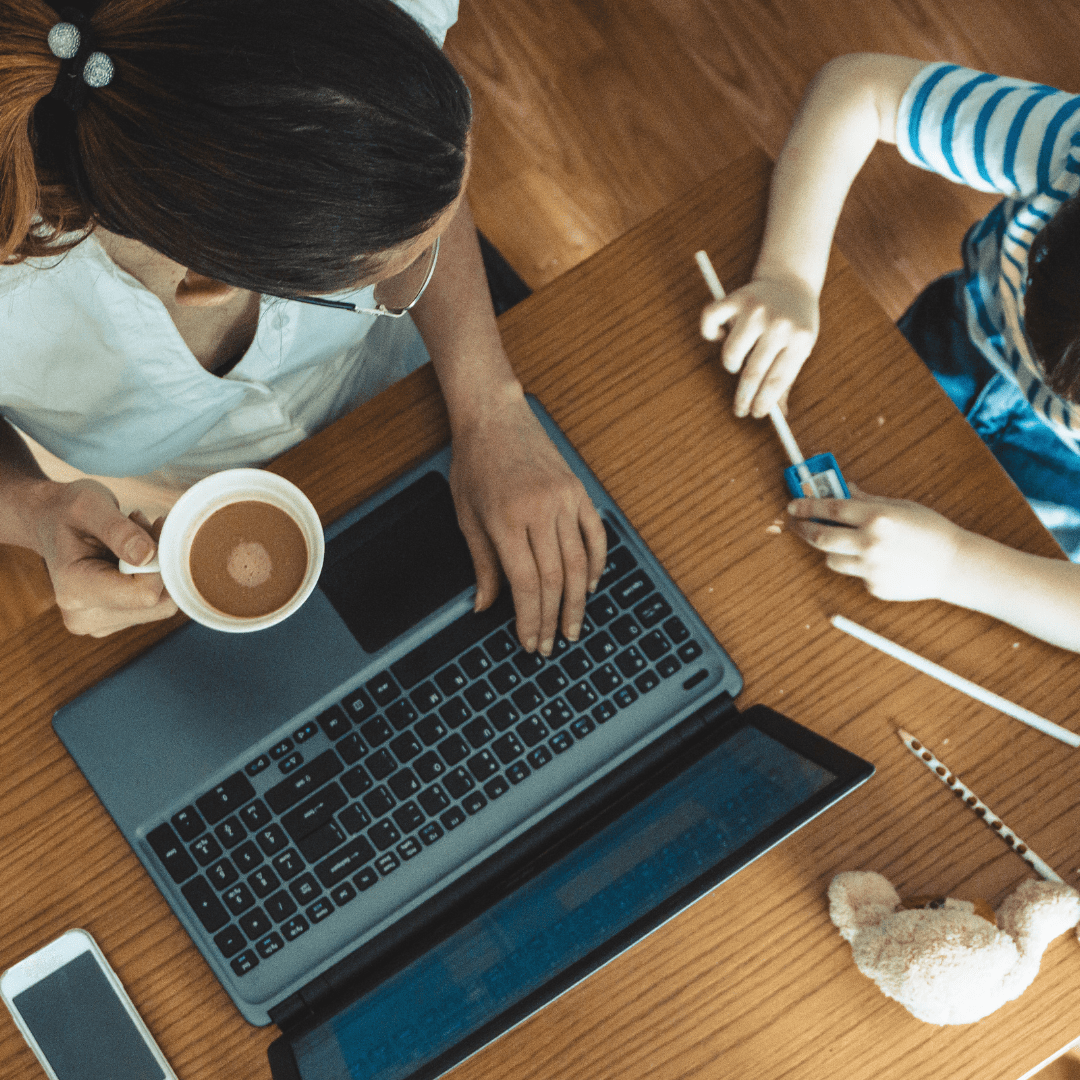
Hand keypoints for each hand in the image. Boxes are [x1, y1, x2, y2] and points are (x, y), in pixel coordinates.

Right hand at [30, 479, 177, 635]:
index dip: (161, 561)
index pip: (143, 594)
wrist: (48, 522)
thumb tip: (148, 555)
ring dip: (160, 567)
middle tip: (145, 526)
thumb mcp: (89, 506)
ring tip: (136, 537)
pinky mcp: (115, 620)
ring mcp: (100, 624)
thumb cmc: (67, 511)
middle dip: (162, 562)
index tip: (155, 527)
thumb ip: (118, 531)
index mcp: (74, 591)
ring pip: (162, 604)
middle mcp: (85, 617)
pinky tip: (135, 555)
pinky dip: (155, 576)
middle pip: (158, 602)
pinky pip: (156, 604)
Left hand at [448, 392, 607, 654]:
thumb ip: (481, 564)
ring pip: (579, 563)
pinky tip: (589, 587)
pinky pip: (595, 536)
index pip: (526, 584)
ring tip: (572, 627)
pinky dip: (596, 564)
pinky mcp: (579, 490)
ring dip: (577, 602)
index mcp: (505, 519)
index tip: (530, 642)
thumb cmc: (474, 464)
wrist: (494, 416)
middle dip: (552, 618)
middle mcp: (539, 510)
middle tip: (551, 645)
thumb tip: (484, 607)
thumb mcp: (466, 516)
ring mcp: (564, 499)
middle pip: (554, 579)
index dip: (530, 619)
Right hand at [700, 277, 818, 417]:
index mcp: (800, 339)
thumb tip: (779, 414)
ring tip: (738, 361)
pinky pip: (710, 321)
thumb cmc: (795, 322)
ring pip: (731, 353)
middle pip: (754, 372)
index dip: (764, 402)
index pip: (777, 380)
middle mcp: (778, 324)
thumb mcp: (800, 347)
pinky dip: (711, 333)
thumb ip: (786, 379)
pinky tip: (720, 335)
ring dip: (731, 364)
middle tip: (740, 410)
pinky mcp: (736, 298)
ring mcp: (756, 309)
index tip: (755, 414)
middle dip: (744, 397)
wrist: (792, 280)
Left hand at [786, 485, 963, 600]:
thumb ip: (867, 500)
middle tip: (797, 524)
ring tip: (842, 542)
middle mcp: (869, 544)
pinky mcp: (874, 587)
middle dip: (803, 529)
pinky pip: (854, 574)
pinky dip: (857, 566)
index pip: (829, 510)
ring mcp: (870, 568)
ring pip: (831, 560)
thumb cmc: (930, 531)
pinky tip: (877, 560)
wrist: (955, 565)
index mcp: (876, 518)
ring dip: (830, 550)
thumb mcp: (900, 506)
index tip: (793, 505)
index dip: (806, 507)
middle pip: (820, 538)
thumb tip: (842, 489)